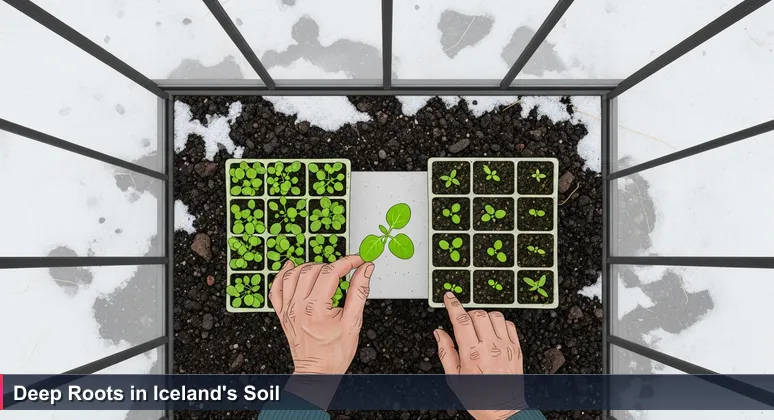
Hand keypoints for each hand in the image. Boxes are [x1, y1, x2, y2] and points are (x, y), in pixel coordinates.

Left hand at [270, 255, 373, 374]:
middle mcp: (298, 306)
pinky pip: (276, 288)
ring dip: (310, 267)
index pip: (331, 272)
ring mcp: (287, 309)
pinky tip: (291, 267)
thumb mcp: (353, 323)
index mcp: (316, 309)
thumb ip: (359, 292)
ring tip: (325, 271)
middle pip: (312, 270)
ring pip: (293, 275)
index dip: (348, 261)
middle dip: (331, 265)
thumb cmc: (334, 353)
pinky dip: (283, 275)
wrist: (317, 372)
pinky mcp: (282, 313)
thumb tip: (365, 270)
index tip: (358, 260)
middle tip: (345, 270)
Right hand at [435, 292, 525, 419]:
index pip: (460, 319)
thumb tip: (439, 333)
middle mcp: (490, 347)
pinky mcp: (517, 349)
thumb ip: (445, 352)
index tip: (449, 297)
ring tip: (479, 328)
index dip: (453, 304)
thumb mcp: (454, 377)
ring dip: (484, 317)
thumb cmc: (479, 397)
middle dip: (467, 313)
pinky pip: (510, 325)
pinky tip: (493, 332)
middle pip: (478, 314)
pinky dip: (500, 323)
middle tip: (463, 323)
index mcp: (472, 354)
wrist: (503, 411)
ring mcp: (506, 346)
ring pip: (495, 316)